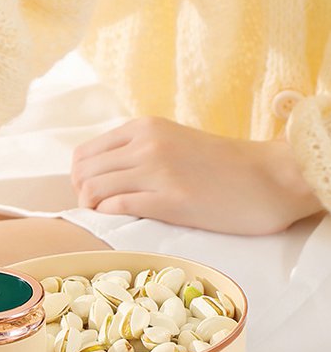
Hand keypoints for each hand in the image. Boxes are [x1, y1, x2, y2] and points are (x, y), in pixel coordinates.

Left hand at [71, 117, 320, 235]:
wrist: (270, 179)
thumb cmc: (223, 168)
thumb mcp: (174, 142)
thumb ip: (140, 152)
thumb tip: (101, 175)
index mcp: (144, 127)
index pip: (84, 154)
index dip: (81, 180)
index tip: (96, 197)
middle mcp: (146, 144)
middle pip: (82, 173)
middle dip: (82, 198)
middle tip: (101, 214)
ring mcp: (157, 171)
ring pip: (93, 190)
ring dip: (94, 211)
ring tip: (113, 222)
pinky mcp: (170, 200)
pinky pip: (117, 208)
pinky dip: (111, 219)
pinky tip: (128, 224)